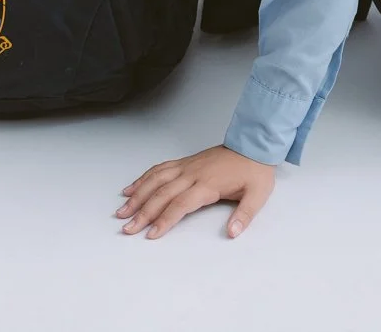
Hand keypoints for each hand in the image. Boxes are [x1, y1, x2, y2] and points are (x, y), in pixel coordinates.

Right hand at [117, 144, 275, 239]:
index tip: (151, 234)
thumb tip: (233, 233)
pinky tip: (131, 189)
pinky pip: (159, 169)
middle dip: (143, 212)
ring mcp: (186, 166)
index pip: (181, 204)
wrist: (254, 145)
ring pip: (155, 180)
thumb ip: (244, 215)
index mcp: (208, 184)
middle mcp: (192, 174)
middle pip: (162, 194)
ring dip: (137, 195)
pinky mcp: (184, 162)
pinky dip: (143, 178)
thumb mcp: (257, 195)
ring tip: (122, 211)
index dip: (165, 220)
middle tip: (127, 228)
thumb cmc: (254, 171)